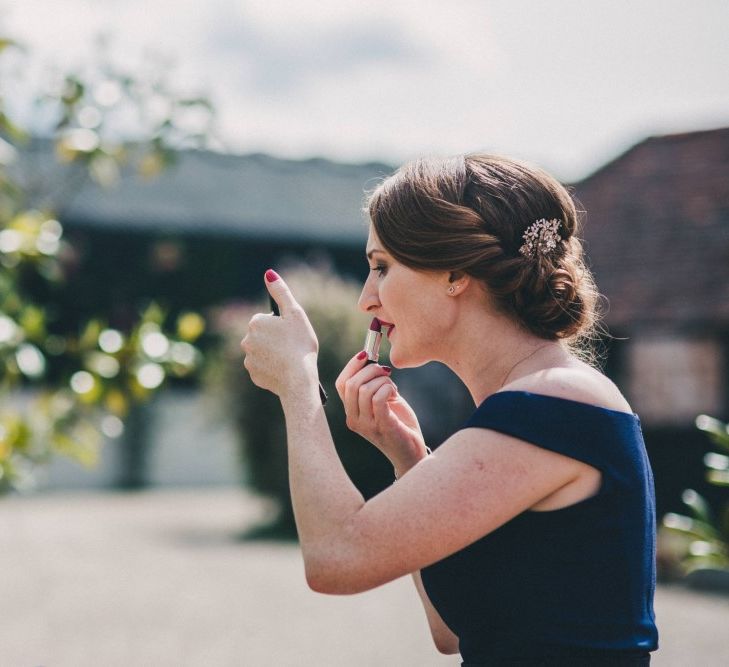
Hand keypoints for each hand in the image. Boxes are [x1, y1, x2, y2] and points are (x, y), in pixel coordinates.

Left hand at [241, 270, 318, 397]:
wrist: (298, 379)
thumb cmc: (299, 345)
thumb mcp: (295, 314)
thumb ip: (281, 293)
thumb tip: (269, 273)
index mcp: (256, 322)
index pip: (266, 319)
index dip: (281, 325)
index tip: (291, 333)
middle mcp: (247, 339)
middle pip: (263, 335)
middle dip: (274, 339)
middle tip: (291, 346)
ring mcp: (249, 358)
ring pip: (262, 351)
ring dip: (272, 353)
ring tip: (288, 359)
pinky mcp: (253, 374)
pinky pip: (262, 367)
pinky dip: (271, 368)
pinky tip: (283, 370)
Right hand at [335, 352, 427, 472]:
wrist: (411, 452)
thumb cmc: (398, 423)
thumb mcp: (382, 401)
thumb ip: (374, 385)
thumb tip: (370, 360)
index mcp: (351, 412)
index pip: (341, 383)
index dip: (352, 365)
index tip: (366, 354)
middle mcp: (353, 419)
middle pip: (351, 384)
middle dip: (370, 369)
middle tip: (385, 370)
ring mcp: (366, 425)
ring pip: (364, 390)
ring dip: (382, 381)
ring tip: (392, 386)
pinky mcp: (382, 426)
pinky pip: (378, 399)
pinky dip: (387, 389)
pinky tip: (395, 393)